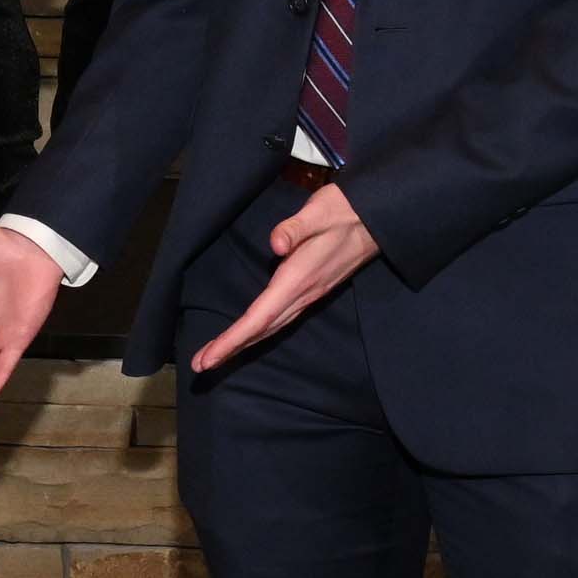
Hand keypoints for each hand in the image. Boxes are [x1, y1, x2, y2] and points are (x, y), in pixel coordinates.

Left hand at [189, 179, 382, 373]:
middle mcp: (303, 294)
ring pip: (271, 327)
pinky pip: (280, 319)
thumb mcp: (318, 212)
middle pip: (262, 330)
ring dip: (242, 343)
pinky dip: (259, 332)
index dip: (233, 339)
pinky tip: (248, 335)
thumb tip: (276, 244)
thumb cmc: (342, 211)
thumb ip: (294, 228)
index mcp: (298, 279)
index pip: (259, 317)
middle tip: (201, 365)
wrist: (376, 218)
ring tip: (215, 356)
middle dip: (231, 349)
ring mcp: (308, 295)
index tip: (210, 357)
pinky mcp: (311, 290)